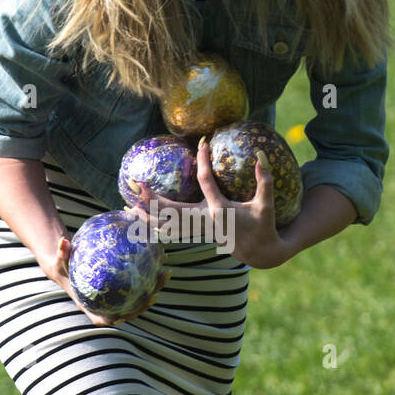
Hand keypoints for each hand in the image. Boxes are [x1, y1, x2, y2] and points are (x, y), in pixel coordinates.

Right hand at [48, 235, 170, 325]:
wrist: (67, 269)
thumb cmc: (64, 267)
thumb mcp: (60, 262)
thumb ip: (62, 254)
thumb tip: (63, 241)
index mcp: (92, 307)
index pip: (107, 319)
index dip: (120, 318)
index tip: (127, 314)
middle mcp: (106, 306)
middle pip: (129, 309)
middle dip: (145, 304)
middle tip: (155, 292)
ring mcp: (117, 299)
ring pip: (139, 298)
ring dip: (155, 288)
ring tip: (165, 273)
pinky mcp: (123, 290)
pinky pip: (139, 285)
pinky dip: (149, 276)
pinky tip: (160, 261)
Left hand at [128, 139, 288, 269]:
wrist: (260, 252)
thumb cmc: (262, 226)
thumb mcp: (265, 204)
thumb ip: (265, 180)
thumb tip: (261, 154)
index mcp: (219, 211)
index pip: (207, 181)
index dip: (204, 160)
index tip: (202, 143)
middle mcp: (204, 222)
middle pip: (172, 212)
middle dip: (153, 199)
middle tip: (137, 184)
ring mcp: (198, 230)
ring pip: (166, 227)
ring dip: (147, 217)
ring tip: (129, 206)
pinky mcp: (196, 234)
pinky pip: (170, 233)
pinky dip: (154, 228)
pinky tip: (141, 221)